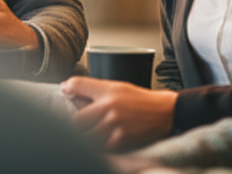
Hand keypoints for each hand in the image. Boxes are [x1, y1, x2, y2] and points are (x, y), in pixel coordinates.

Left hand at [61, 77, 176, 150]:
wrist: (165, 112)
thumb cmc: (139, 99)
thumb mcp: (117, 86)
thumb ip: (92, 88)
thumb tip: (65, 87)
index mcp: (107, 90)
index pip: (77, 84)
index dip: (68, 89)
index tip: (66, 93)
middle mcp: (109, 106)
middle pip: (76, 119)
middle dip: (77, 123)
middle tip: (81, 123)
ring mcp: (114, 125)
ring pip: (86, 135)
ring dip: (86, 136)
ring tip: (90, 133)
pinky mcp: (121, 140)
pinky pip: (100, 146)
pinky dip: (99, 145)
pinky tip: (102, 140)